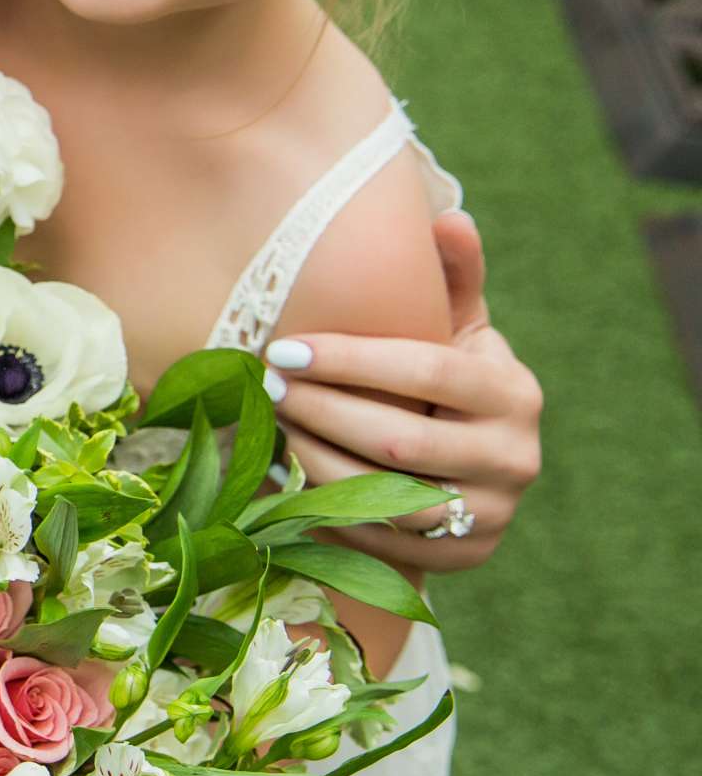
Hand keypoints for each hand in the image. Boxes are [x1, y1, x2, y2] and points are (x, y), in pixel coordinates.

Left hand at [269, 211, 542, 572]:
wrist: (478, 464)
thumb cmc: (449, 376)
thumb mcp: (458, 325)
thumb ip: (452, 275)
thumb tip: (448, 217)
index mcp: (514, 392)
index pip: (427, 370)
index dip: (351, 361)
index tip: (283, 349)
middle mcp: (515, 457)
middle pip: (399, 440)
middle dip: (319, 412)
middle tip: (261, 387)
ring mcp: (494, 515)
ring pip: (386, 498)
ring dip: (313, 463)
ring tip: (263, 428)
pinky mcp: (467, 558)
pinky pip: (381, 541)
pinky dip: (323, 511)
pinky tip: (275, 478)